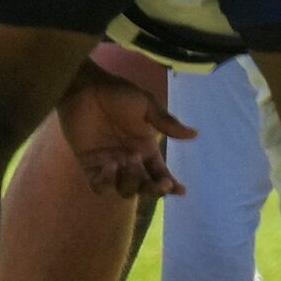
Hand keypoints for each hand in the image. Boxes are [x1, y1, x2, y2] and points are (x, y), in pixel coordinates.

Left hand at [57, 67, 194, 197]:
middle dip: (153, 189)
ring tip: (127, 161)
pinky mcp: (89, 165)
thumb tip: (194, 134)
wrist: (85, 89)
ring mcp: (109, 164)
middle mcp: (129, 160)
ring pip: (124, 189)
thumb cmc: (118, 94)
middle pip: (144, 186)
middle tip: (158, 182)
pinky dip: (106, 182)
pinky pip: (98, 185)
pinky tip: (110, 166)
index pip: (160, 172)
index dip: (169, 185)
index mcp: (146, 148)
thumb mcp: (147, 106)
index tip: (180, 190)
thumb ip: (167, 123)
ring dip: (130, 182)